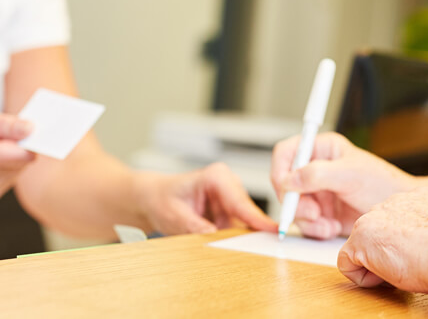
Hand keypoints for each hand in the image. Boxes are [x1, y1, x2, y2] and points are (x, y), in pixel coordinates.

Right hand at [0, 107, 35, 207]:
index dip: (30, 139)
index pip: (24, 154)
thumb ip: (3, 124)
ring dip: (9, 155)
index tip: (28, 126)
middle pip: (24, 161)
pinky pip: (9, 177)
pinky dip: (3, 165)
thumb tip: (32, 128)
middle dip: (17, 144)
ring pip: (19, 169)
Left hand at [137, 162, 276, 235]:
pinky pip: (236, 229)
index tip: (274, 231)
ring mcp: (230, 199)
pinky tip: (223, 245)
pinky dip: (231, 240)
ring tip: (227, 246)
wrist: (153, 199)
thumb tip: (214, 237)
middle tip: (256, 251)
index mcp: (217, 177)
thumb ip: (195, 226)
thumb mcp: (174, 215)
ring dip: (238, 238)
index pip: (241, 201)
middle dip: (250, 233)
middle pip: (248, 213)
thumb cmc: (161, 198)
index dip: (258, 218)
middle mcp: (228, 185)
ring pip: (244, 224)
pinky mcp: (229, 213)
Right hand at [270, 132, 414, 238]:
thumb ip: (317, 174)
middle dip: (295, 202)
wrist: (398, 214)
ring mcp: (317, 191)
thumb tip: (289, 179)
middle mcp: (316, 168)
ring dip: (307, 220)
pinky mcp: (322, 212)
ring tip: (326, 224)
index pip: (287, 152)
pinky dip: (315, 229)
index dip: (281, 170)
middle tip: (313, 213)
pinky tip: (332, 228)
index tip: (285, 189)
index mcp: (322, 149)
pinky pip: (305, 222)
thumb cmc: (383, 185)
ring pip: (292, 206)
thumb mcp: (350, 175)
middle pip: (285, 184)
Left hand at [339, 188, 427, 317]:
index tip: (419, 257)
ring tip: (402, 270)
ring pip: (361, 247)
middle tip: (409, 266)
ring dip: (376, 264)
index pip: (397, 220)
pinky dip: (362, 277)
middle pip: (376, 232)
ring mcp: (375, 216)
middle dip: (386, 253)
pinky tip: (386, 277)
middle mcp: (394, 201)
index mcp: (419, 197)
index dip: (403, 245)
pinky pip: (346, 263)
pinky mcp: (362, 236)